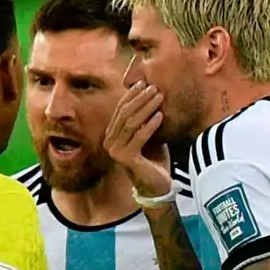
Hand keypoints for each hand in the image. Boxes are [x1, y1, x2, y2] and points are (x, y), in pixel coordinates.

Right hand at [104, 80, 171, 198]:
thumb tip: (152, 93)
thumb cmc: (154, 159)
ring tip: (159, 98)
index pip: (120, 109)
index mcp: (112, 134)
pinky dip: (150, 126)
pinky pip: (138, 138)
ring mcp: (115, 151)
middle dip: (140, 99)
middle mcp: (110, 142)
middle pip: (124, 114)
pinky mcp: (125, 159)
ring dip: (146, 108)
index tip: (144, 82)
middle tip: (154, 88)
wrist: (157, 186)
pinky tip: (160, 116)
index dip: (131, 95)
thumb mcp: (149, 134)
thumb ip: (146, 118)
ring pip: (130, 124)